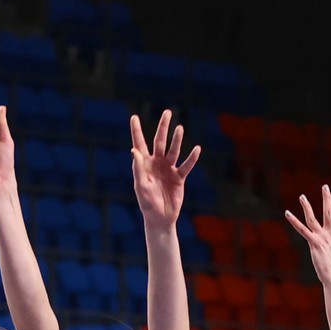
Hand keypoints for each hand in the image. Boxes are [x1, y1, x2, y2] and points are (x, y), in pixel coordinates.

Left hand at [129, 109, 200, 230]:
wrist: (160, 218)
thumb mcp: (141, 185)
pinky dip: (191, 158)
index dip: (136, 131)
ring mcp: (168, 169)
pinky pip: (186, 165)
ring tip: (180, 128)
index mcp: (144, 164)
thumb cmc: (147, 203)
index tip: (133, 117)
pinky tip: (197, 149)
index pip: (139, 143)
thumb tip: (134, 150)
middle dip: (163, 127)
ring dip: (177, 140)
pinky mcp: (179, 177)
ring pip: (174, 150)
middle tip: (167, 112)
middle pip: (160, 141)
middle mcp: (157, 163)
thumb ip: (138, 168)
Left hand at [284, 185, 330, 285]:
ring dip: (307, 207)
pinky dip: (294, 221)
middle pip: (329, 212)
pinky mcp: (314, 243)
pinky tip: (287, 213)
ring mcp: (322, 238)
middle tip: (325, 186)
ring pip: (313, 218)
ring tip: (302, 197)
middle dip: (327, 198)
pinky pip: (302, 229)